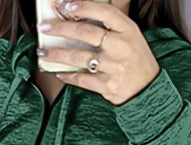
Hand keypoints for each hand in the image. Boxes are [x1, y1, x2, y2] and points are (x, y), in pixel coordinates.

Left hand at [38, 0, 160, 105]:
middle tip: (44, 26)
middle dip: (61, 28)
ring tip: (42, 51)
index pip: (104, 12)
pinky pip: (82, 79)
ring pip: (78, 57)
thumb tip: (77, 16)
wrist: (148, 89)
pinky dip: (68, 75)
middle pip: (85, 33)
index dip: (83, 7)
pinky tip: (58, 71)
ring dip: (57, 54)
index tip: (64, 5)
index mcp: (127, 29)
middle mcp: (120, 46)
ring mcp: (113, 67)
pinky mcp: (107, 85)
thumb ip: (109, 25)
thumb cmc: (135, 58)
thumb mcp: (130, 35)